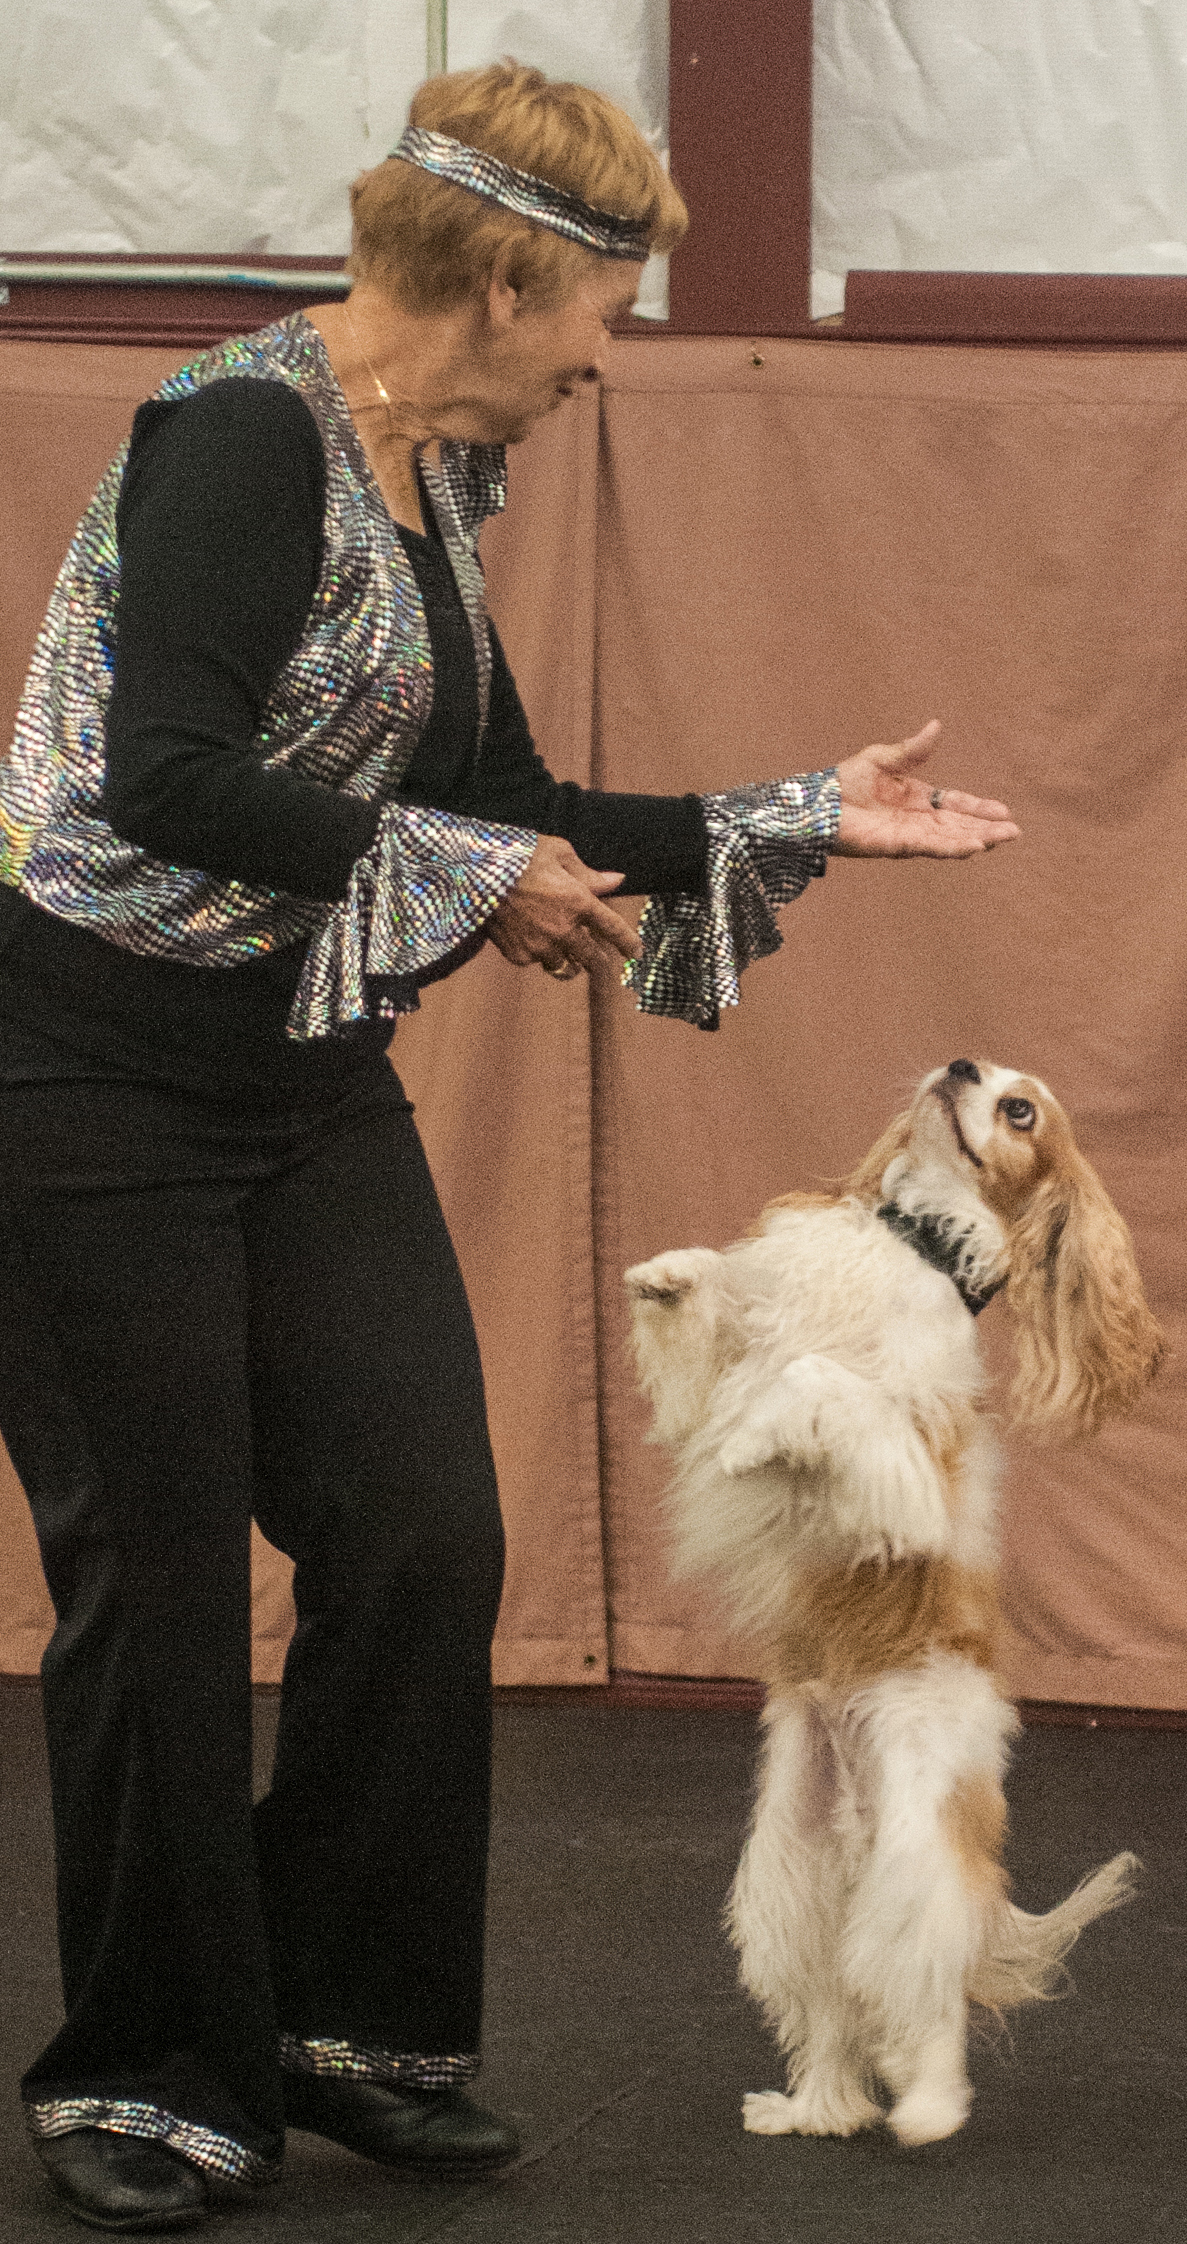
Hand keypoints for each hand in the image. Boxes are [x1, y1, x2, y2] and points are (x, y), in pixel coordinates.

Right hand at [487, 835, 644, 976]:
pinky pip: (535, 962)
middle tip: (600, 962)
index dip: (628, 943)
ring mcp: (539, 945)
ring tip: (562, 951)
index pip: (613, 929)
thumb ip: (589, 874)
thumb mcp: (559, 853)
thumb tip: (617, 880)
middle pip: (593, 960)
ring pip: (563, 967)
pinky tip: (528, 936)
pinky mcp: (517, 954)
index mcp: (578, 902)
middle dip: (600, 963)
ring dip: (567, 961)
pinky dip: (536, 954)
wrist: (474, 872)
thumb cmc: (518, 855)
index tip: (636, 953)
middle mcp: (563, 929)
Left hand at [833, 721, 1018, 857]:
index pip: (955, 803)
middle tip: (1015, 831)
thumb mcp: (883, 758)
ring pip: (950, 839)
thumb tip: (937, 725)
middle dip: (987, 828)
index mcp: (916, 798)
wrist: (817, 803)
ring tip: (1003, 839)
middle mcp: (916, 819)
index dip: (978, 808)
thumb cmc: (843, 781)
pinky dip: (952, 848)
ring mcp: (908, 834)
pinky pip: (930, 847)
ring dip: (977, 839)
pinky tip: (974, 848)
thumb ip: (913, 749)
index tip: (1004, 811)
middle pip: (959, 825)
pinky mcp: (897, 846)